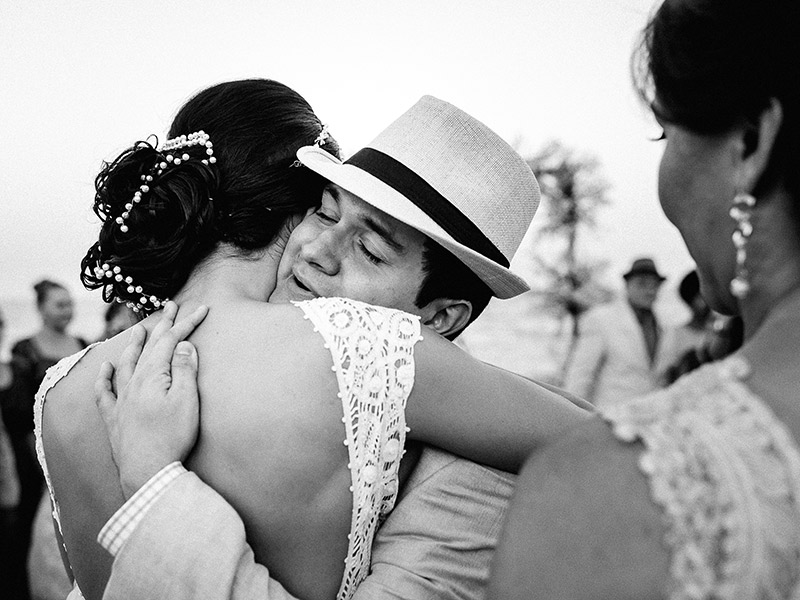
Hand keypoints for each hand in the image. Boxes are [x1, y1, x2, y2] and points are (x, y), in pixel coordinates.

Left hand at [95, 301, 207, 498]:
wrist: (147, 470)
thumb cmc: (172, 436)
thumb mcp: (187, 400)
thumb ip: (184, 369)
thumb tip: (182, 345)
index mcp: (153, 376)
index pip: (170, 341)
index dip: (186, 323)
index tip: (202, 309)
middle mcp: (133, 383)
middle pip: (149, 347)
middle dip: (162, 325)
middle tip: (171, 306)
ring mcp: (121, 400)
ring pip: (125, 363)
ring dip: (133, 343)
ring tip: (139, 328)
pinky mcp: (115, 418)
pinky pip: (104, 391)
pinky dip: (104, 376)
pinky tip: (104, 367)